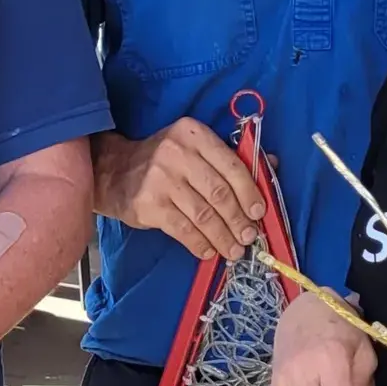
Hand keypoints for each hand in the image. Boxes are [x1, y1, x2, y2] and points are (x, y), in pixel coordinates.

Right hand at [92, 121, 263, 260]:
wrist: (114, 171)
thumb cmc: (163, 161)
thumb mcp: (194, 147)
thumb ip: (229, 156)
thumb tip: (272, 165)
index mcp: (194, 134)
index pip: (231, 165)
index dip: (250, 192)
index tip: (259, 213)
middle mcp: (177, 153)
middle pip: (219, 193)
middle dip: (238, 220)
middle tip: (248, 238)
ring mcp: (160, 180)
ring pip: (203, 215)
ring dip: (222, 237)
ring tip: (232, 250)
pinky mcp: (148, 205)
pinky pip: (183, 229)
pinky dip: (200, 243)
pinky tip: (208, 251)